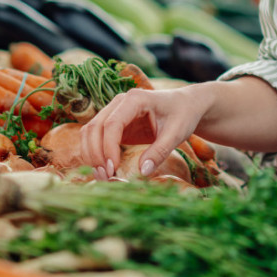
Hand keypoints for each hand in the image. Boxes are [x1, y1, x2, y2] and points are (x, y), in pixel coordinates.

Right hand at [79, 85, 209, 180]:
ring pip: (90, 132)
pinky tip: (104, 170)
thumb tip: (143, 172)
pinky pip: (96, 137)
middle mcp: (120, 102)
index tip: (113, 168)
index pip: (112, 123)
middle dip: (96, 154)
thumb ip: (160, 152)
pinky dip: (95, 153)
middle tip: (105, 177)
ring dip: (91, 154)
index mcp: (135, 99)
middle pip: (95, 127)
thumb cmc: (183, 115)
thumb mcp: (176, 134)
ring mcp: (114, 112)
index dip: (108, 147)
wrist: (186, 105)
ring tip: (103, 176)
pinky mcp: (114, 124)